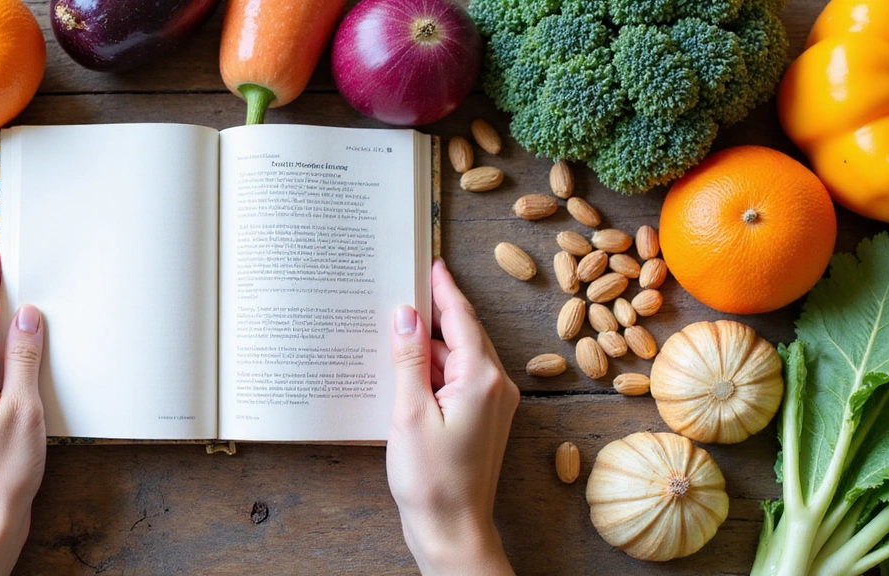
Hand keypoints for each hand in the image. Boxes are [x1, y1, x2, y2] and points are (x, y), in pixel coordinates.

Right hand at [387, 259, 518, 575]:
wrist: (452, 530)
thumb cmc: (431, 480)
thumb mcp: (409, 413)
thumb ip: (408, 359)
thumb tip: (405, 314)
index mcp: (481, 378)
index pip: (460, 318)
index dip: (442, 289)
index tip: (429, 264)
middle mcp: (495, 385)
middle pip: (461, 333)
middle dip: (432, 310)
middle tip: (403, 286)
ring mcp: (492, 403)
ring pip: (458, 356)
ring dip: (428, 344)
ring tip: (393, 327)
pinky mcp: (483, 418)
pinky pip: (458, 379)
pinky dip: (433, 369)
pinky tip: (405, 369)